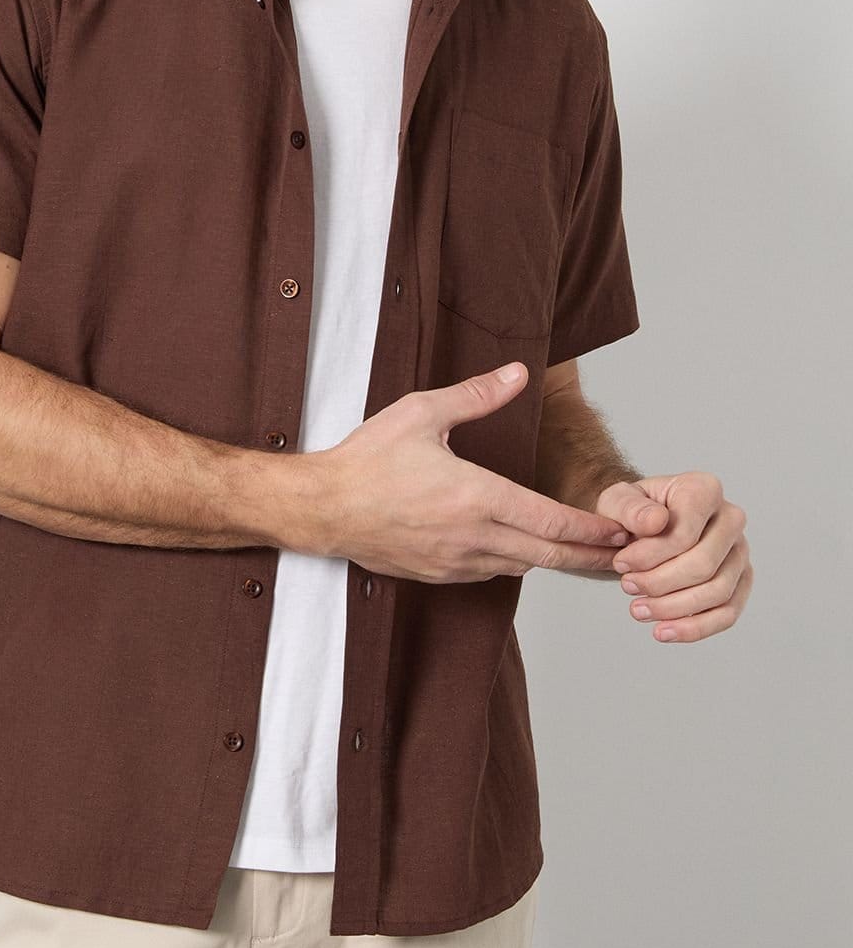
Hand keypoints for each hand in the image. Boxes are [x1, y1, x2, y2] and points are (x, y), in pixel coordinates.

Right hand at [316, 361, 635, 582]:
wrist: (323, 507)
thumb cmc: (368, 459)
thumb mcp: (422, 413)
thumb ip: (477, 395)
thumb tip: (517, 373)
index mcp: (476, 496)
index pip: (552, 521)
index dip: (592, 530)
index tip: (621, 531)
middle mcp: (473, 536)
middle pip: (549, 555)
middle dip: (590, 556)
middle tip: (624, 556)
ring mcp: (456, 561)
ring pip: (522, 567)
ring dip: (552, 559)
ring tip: (580, 551)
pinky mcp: (438, 574)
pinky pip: (490, 572)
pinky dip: (514, 562)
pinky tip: (520, 549)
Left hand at [596, 472, 752, 643]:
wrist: (641, 526)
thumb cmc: (633, 512)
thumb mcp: (618, 501)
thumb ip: (630, 508)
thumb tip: (655, 522)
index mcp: (704, 489)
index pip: (686, 532)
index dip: (651, 556)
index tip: (621, 564)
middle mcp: (731, 519)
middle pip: (704, 565)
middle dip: (660, 584)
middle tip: (627, 587)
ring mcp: (740, 552)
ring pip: (717, 592)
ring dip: (674, 608)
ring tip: (639, 610)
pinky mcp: (741, 582)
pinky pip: (727, 613)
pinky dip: (695, 628)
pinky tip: (664, 631)